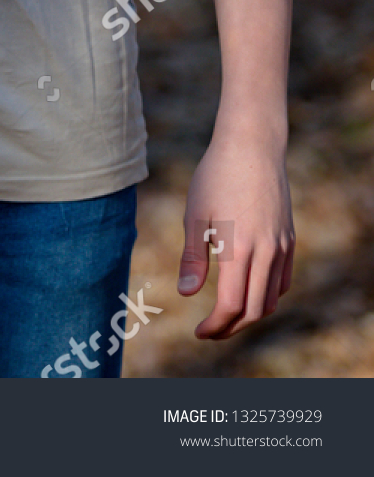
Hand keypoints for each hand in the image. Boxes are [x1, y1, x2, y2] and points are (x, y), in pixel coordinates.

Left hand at [178, 131, 293, 339]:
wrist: (252, 145)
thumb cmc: (215, 176)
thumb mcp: (195, 214)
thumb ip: (193, 257)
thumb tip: (186, 295)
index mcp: (238, 249)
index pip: (231, 306)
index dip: (215, 326)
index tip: (199, 332)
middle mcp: (265, 252)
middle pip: (254, 310)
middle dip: (231, 327)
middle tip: (210, 330)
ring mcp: (281, 246)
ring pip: (271, 298)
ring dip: (250, 314)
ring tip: (227, 314)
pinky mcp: (289, 238)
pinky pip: (282, 280)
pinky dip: (267, 295)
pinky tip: (248, 290)